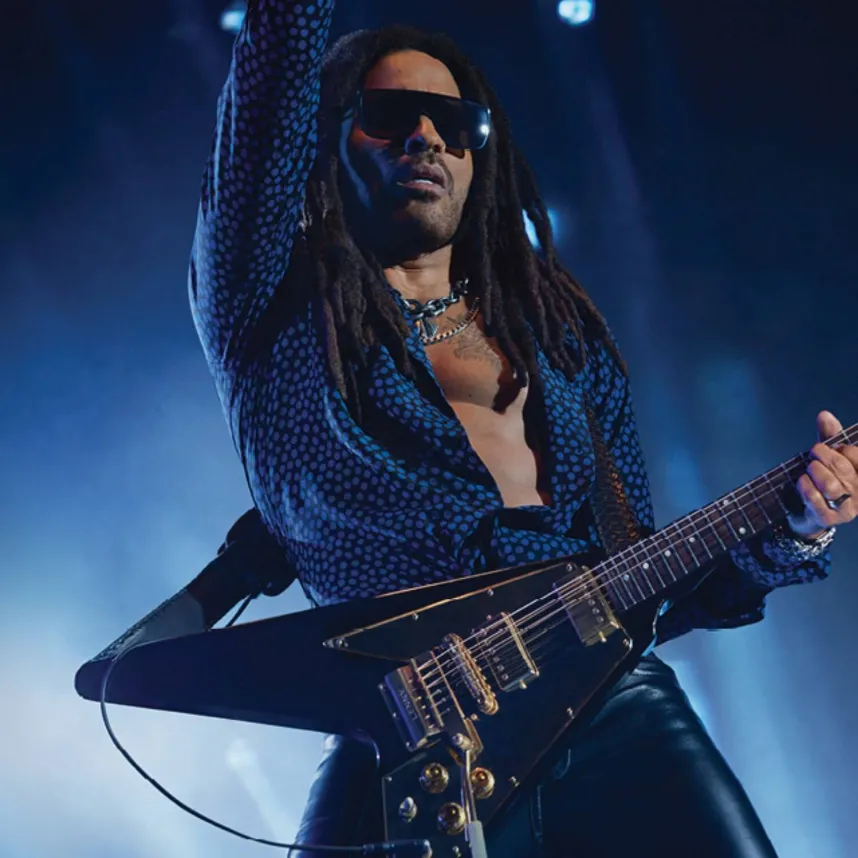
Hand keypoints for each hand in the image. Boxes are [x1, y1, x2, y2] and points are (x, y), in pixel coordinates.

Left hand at [788, 411, 857, 539]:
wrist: (808, 513)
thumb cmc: (823, 480)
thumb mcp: (828, 456)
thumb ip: (829, 437)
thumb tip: (824, 415)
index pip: (856, 456)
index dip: (842, 449)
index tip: (830, 448)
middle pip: (843, 469)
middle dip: (823, 457)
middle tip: (813, 454)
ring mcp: (847, 510)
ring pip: (831, 485)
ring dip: (814, 472)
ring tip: (809, 470)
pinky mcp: (829, 519)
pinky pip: (816, 499)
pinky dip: (805, 487)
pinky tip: (802, 482)